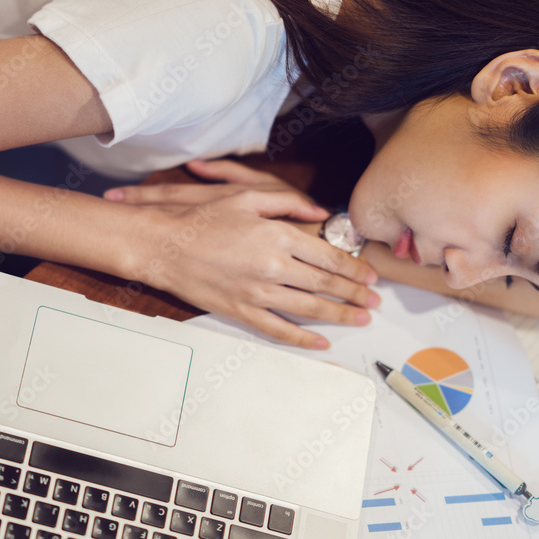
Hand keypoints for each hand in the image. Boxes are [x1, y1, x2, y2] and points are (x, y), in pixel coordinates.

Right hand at [107, 160, 379, 348]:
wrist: (162, 246)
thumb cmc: (202, 218)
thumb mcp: (246, 196)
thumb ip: (286, 202)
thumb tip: (320, 212)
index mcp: (277, 236)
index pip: (327, 255)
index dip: (353, 267)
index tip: (371, 275)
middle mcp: (272, 266)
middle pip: (325, 284)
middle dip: (355, 294)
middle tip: (375, 300)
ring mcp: (257, 293)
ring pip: (309, 309)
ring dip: (339, 315)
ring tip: (360, 319)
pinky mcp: (241, 311)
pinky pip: (278, 330)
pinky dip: (303, 339)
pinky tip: (322, 342)